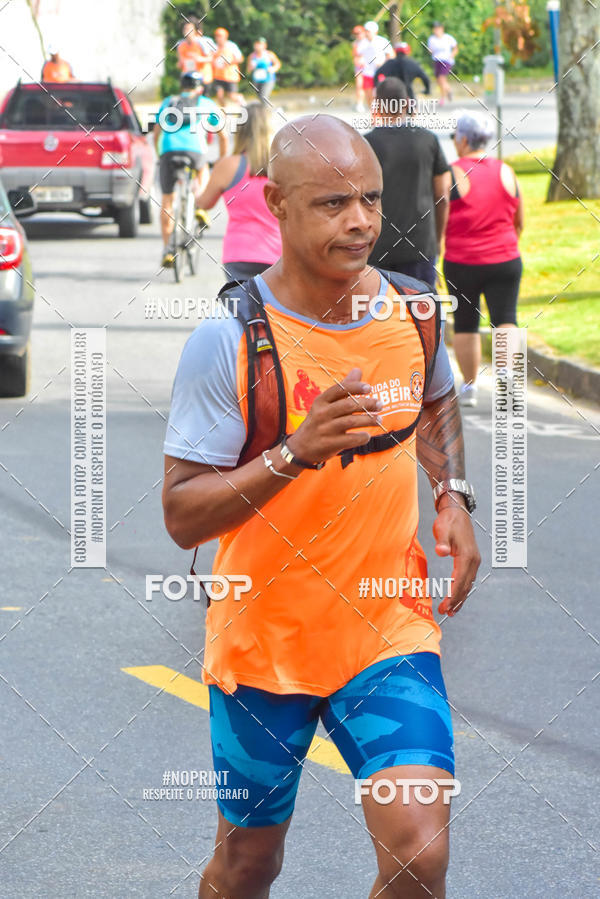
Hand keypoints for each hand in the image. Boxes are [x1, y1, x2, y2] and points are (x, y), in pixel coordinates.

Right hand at [285, 367, 381, 465]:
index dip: (355, 387)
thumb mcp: (325, 404)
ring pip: (350, 421)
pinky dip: (360, 437)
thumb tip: (357, 370)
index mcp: (321, 401)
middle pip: (348, 405)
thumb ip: (343, 389)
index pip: (339, 389)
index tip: (369, 388)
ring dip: (368, 420)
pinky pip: (349, 440)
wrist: (300, 447)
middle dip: (367, 404)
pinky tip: (367, 435)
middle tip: (380, 404)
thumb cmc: (318, 422)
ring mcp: (325, 429)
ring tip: (379, 419)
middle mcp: (322, 413)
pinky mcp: (328, 444)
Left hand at [433, 494, 480, 616]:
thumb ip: (442, 542)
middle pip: (465, 586)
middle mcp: (473, 561)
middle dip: (456, 601)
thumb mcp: (443, 530)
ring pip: (468, 584)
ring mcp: (474, 561)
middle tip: (445, 612)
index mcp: (467, 556)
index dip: (452, 595)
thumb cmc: (448, 521)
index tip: (445, 606)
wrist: (456, 512)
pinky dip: (462, 590)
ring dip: (460, 598)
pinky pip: (467, 579)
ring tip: (452, 612)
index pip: (460, 580)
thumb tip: (441, 552)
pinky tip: (457, 597)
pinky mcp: (471, 560)